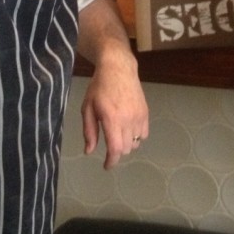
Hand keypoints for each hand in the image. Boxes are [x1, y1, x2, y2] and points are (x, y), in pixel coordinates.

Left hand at [76, 0, 148, 168]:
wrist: (118, 68)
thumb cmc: (99, 87)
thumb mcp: (88, 108)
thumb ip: (89, 131)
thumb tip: (89, 151)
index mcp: (112, 119)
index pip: (115, 149)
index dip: (111, 161)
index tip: (106, 166)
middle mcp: (128, 120)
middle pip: (125, 148)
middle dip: (116, 152)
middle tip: (109, 147)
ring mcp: (139, 116)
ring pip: (135, 143)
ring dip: (126, 144)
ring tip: (118, 136)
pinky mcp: (146, 112)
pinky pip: (144, 134)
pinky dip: (136, 137)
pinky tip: (128, 130)